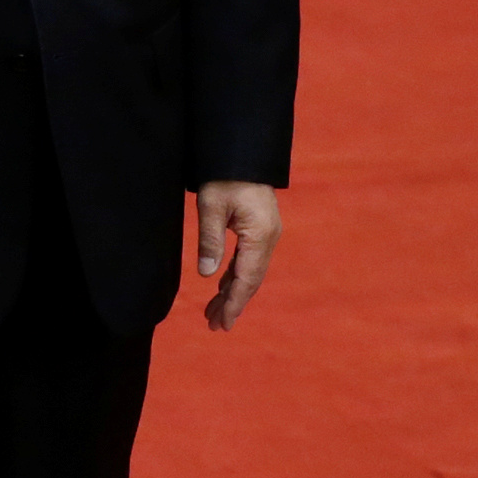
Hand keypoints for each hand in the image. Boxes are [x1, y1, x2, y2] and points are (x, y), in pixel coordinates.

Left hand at [196, 180, 281, 329]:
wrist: (243, 151)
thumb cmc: (225, 175)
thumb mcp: (211, 206)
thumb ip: (210, 240)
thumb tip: (207, 275)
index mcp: (260, 235)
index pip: (246, 278)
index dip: (233, 303)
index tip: (221, 323)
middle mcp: (269, 238)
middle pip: (251, 280)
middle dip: (233, 304)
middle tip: (214, 326)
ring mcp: (267, 234)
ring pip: (250, 272)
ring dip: (233, 292)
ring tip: (213, 314)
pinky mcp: (260, 229)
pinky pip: (249, 260)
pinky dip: (235, 277)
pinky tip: (223, 288)